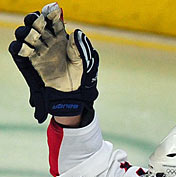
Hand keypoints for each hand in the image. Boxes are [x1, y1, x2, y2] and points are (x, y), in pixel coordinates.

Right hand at [8, 3, 98, 123]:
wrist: (72, 94)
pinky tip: (25, 47)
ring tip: (33, 35)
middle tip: (39, 21)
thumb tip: (77, 32)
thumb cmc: (80, 76)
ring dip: (26, 31)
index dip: (52, 14)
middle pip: (36, 24)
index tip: (53, 10)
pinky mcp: (29, 62)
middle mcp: (48, 42)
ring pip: (25, 34)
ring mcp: (37, 51)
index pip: (53, 21)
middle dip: (35, 20)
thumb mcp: (84, 61)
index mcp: (61, 38)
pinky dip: (18, 46)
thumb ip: (80, 47)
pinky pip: (18, 51)